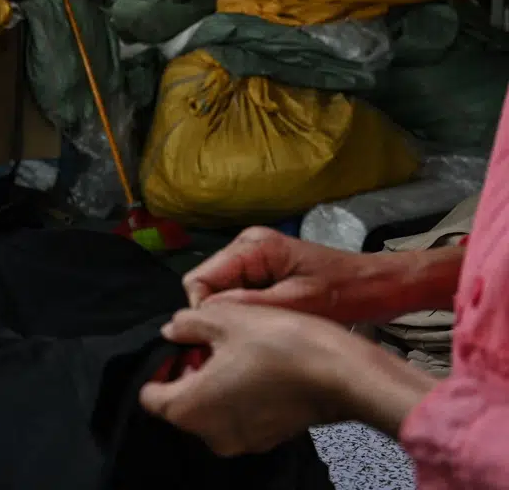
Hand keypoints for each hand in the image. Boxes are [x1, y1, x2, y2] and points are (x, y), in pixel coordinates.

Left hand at [140, 303, 355, 455]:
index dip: (160, 367)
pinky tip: (257, 368)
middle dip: (188, 373)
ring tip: (236, 351)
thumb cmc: (278, 345)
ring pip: (210, 410)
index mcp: (189, 409)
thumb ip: (187, 324)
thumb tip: (172, 329)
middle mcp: (210, 436)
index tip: (180, 346)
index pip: (150, 395)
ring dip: (214, 382)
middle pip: (180, 404)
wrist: (341, 374)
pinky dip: (238, 394)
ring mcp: (242, 441)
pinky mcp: (268, 438)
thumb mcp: (224, 319)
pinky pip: (238, 416)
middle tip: (208, 343)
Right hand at [182, 227, 384, 322]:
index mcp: (253, 246)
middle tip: (247, 336)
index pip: (199, 278)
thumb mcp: (299, 303)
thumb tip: (206, 314)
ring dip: (237, 313)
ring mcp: (255, 257)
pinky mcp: (264, 270)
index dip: (206, 309)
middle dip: (221, 311)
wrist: (381, 286)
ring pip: (221, 291)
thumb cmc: (347, 293)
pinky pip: (239, 292)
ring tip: (263, 330)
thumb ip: (250, 305)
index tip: (226, 335)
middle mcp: (247, 245)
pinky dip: (249, 310)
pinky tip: (270, 323)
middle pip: (207, 284)